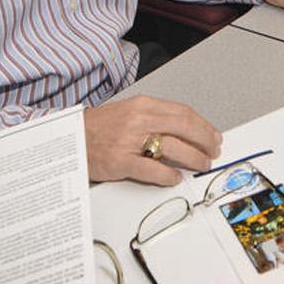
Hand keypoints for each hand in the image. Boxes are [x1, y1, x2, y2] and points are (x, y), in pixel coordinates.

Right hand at [84, 94, 222, 185]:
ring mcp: (129, 140)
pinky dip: (168, 175)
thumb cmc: (98, 127)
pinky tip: (175, 178)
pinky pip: (152, 170)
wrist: (70, 138)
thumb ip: (155, 118)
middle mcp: (138, 119)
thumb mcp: (129, 112)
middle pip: (184, 127)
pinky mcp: (120, 161)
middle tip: (213, 151)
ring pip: (173, 148)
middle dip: (204, 140)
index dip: (203, 125)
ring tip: (201, 164)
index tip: (213, 134)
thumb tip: (183, 130)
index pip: (183, 112)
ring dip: (193, 158)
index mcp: (142, 104)